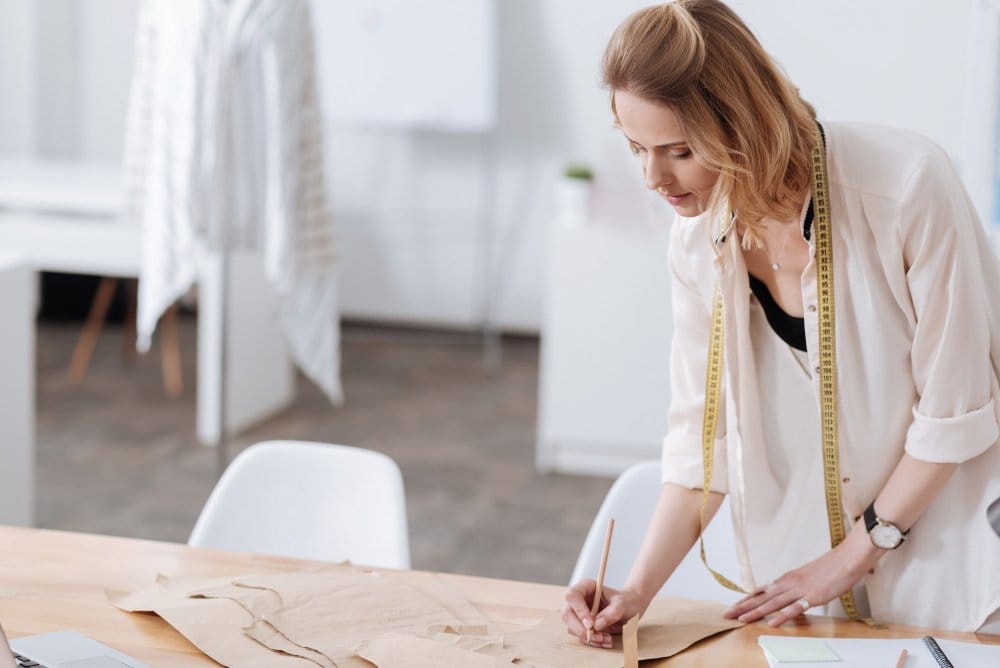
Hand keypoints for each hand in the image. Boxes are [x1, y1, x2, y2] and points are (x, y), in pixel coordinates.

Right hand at [561, 579, 645, 647]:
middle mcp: (578, 599)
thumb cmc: (626, 601)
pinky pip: (580, 636)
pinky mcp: (581, 625)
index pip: (572, 595)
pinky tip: (605, 641)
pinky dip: (592, 642)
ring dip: (588, 637)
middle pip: (568, 614)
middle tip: (600, 637)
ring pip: (572, 627)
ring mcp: (578, 613)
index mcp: (586, 587)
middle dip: (582, 629)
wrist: (631, 608)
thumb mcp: (622, 604)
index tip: (590, 624)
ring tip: (607, 639)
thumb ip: (611, 612)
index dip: (578, 610)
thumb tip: (596, 625)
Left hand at [722, 524, 882, 626]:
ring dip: (756, 612)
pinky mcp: (813, 597)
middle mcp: (789, 583)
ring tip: (741, 618)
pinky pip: (795, 608)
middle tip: (727, 613)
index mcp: (787, 578)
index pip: (761, 590)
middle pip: (762, 597)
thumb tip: (785, 595)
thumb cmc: (829, 568)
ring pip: (773, 603)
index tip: (733, 605)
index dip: (746, 598)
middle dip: (743, 606)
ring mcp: (800, 590)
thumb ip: (794, 586)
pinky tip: (772, 623)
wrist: (847, 558)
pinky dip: (783, 616)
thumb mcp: (806, 576)